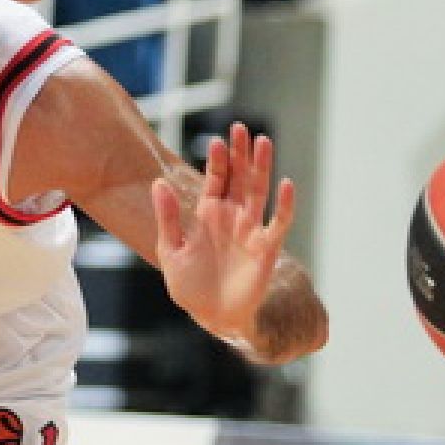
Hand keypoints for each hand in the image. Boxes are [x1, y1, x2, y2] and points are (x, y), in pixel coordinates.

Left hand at [151, 122, 295, 359]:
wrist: (213, 316)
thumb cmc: (190, 286)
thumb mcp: (171, 250)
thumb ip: (168, 218)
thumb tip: (158, 183)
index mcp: (208, 215)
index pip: (216, 179)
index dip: (218, 160)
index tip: (217, 140)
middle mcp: (232, 217)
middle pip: (239, 178)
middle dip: (241, 154)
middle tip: (241, 128)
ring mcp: (251, 230)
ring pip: (259, 192)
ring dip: (262, 167)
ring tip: (263, 142)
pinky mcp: (266, 248)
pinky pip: (278, 222)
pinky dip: (284, 205)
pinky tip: (286, 185)